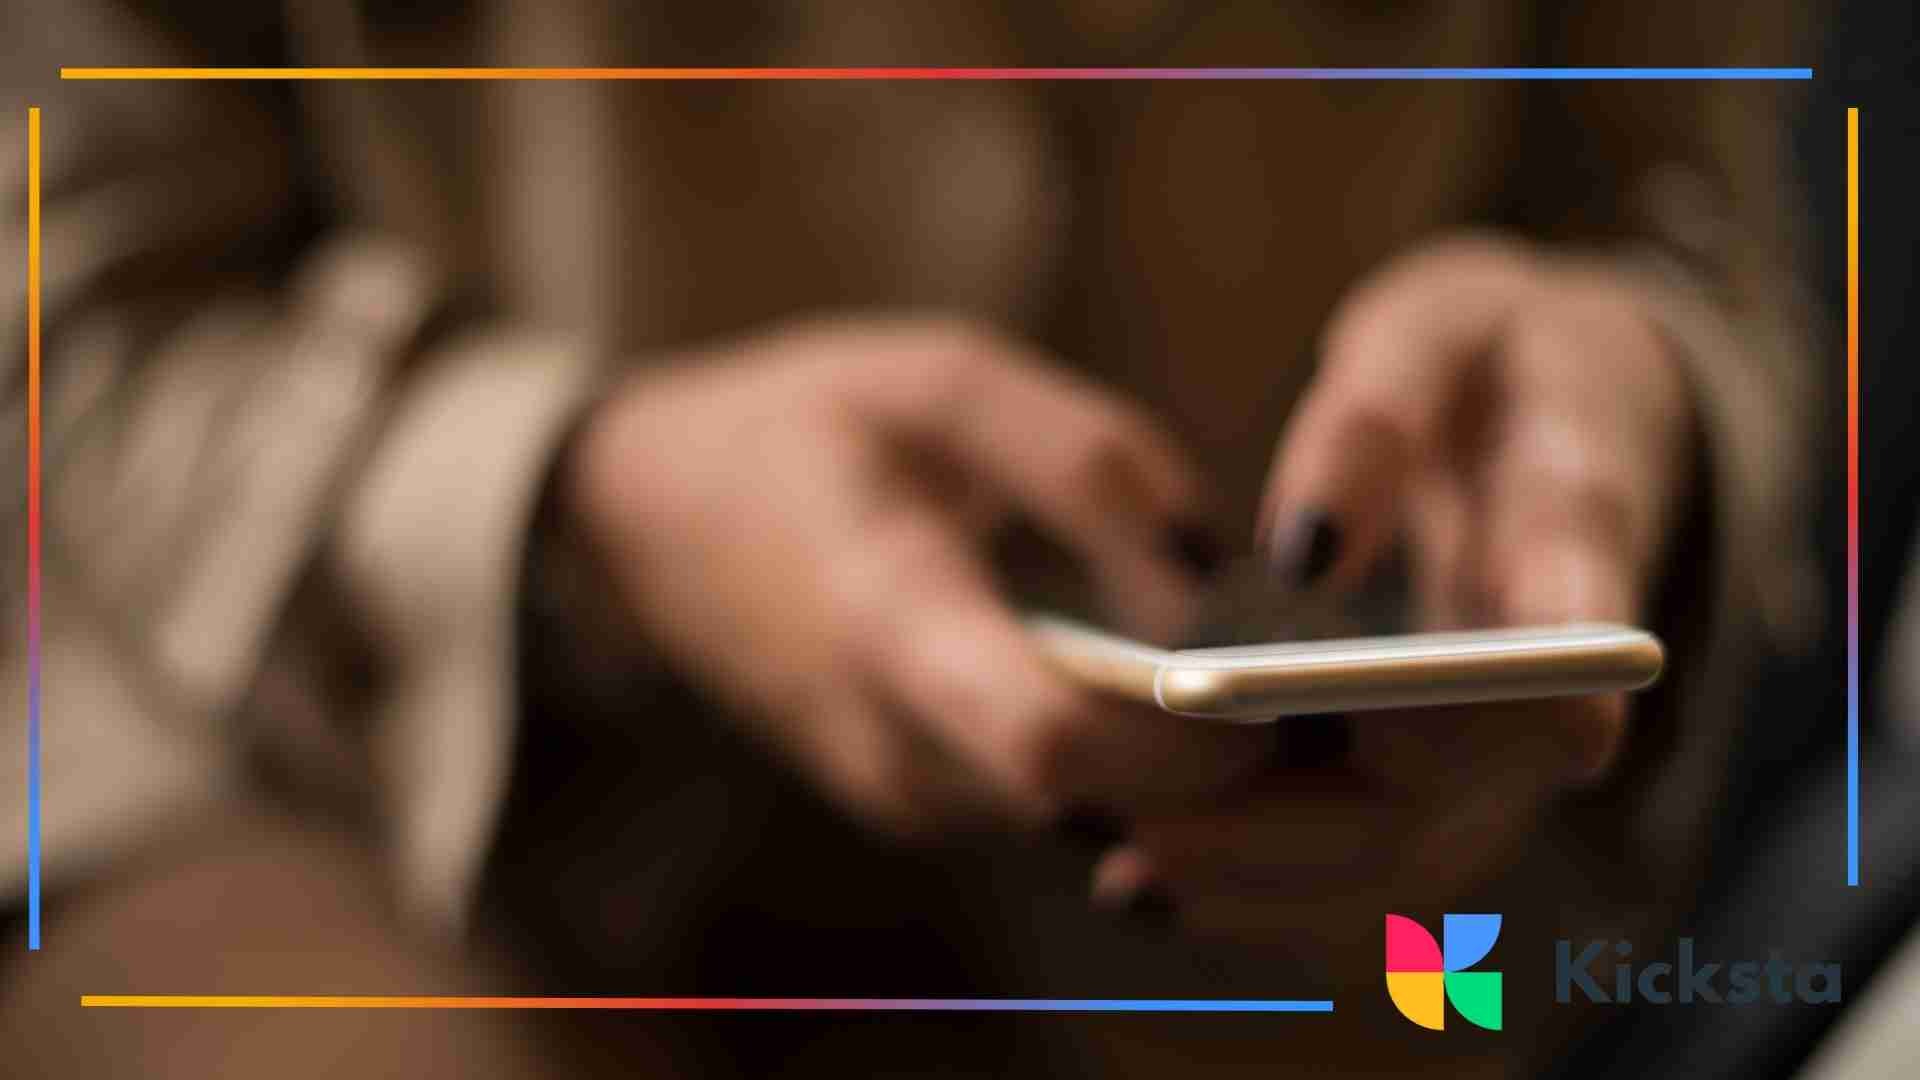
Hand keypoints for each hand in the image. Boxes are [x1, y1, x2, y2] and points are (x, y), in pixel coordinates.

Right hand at [566, 318, 1269, 833]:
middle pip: (1100, 801)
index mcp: (882, 617)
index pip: (1048, 743)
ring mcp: (901, 789)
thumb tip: (1213, 584)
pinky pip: (1060, 805)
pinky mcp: (920, 799)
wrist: (647, 522)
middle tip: (1326, 672)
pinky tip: (1180, 686)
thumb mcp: (936, 376)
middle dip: (1229, 756)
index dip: (1189, 734)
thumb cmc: (795, 426)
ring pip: (1092, 816)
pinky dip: (1136, 763)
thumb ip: (1087, 465)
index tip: (1283, 675)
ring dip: (1191, 764)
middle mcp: (892, 741)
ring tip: (1265, 668)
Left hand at [1094, 234, 1697, 931]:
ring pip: (1413, 853)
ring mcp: (1517, 737)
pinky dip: (1274, 885)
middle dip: (1305, 827)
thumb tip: (1305, 553)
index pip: (1570, 634)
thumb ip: (1379, 415)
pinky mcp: (1462, 775)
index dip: (1491, 702)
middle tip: (1153, 841)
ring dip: (1274, 882)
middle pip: (1456, 788)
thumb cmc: (1491, 356)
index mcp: (1578, 528)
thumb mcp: (1441, 327)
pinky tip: (1160, 883)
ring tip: (1132, 880)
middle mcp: (1563, 663)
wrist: (1568, 409)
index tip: (1377, 726)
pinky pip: (1381, 860)